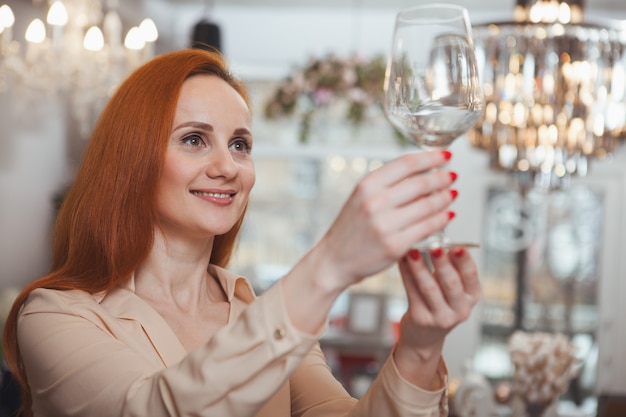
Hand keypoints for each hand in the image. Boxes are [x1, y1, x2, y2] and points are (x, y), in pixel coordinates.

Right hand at [283, 150, 457, 334]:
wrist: (334, 260)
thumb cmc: (350, 228)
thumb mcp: (361, 197)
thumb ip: (387, 184)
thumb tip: (421, 171)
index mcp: (367, 185)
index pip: (406, 163)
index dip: (431, 157)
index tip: (445, 156)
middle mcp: (375, 202)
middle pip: (421, 183)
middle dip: (442, 178)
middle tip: (452, 176)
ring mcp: (386, 224)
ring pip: (428, 205)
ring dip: (445, 198)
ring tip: (452, 194)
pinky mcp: (395, 245)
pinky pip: (427, 227)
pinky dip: (442, 219)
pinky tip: (447, 215)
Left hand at [393, 246, 480, 388]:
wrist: (424, 336)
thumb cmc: (439, 302)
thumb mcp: (452, 287)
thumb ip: (449, 266)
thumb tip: (437, 235)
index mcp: (472, 295)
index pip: (471, 275)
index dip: (464, 260)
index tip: (456, 246)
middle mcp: (461, 309)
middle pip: (450, 283)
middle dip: (441, 262)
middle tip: (433, 246)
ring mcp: (442, 317)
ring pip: (429, 288)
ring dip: (419, 267)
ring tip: (412, 251)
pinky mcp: (422, 319)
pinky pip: (412, 293)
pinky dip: (406, 275)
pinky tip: (402, 261)